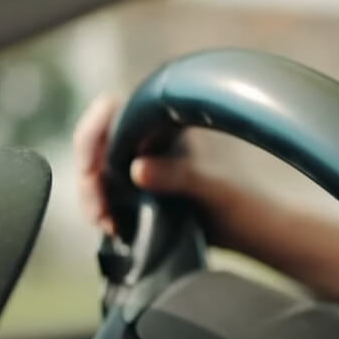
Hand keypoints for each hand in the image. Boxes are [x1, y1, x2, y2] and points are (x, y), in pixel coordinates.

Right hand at [73, 93, 252, 245]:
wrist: (249, 229)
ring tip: (108, 225)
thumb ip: (177, 176)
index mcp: (165, 125)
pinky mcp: (137, 192)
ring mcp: (140, 165)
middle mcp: (148, 140)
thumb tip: (137, 169)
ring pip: (96, 173)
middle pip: (97, 146)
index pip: (112, 110)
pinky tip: (112, 228)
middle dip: (89, 178)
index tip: (90, 168)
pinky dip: (101, 211)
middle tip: (99, 213)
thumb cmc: (238, 199)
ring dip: (92, 198)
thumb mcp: (211, 187)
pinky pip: (105, 195)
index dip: (92, 133)